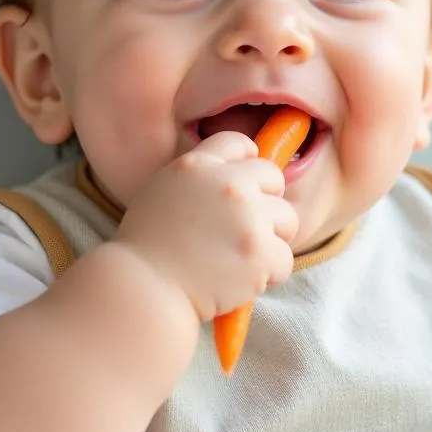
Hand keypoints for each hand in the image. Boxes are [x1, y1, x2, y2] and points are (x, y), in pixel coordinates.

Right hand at [114, 131, 298, 322]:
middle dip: (266, 203)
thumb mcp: (162, 193)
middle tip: (244, 231)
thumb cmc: (147, 249)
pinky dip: (269, 275)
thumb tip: (234, 179)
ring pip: (287, 220)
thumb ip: (198, 180)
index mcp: (197, 165)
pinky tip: (240, 281)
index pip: (238, 143)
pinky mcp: (260, 252)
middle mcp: (226, 183)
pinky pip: (285, 260)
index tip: (245, 185)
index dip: (246, 163)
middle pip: (273, 177)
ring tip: (240, 260)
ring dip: (270, 241)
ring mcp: (247, 217)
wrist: (143, 289)